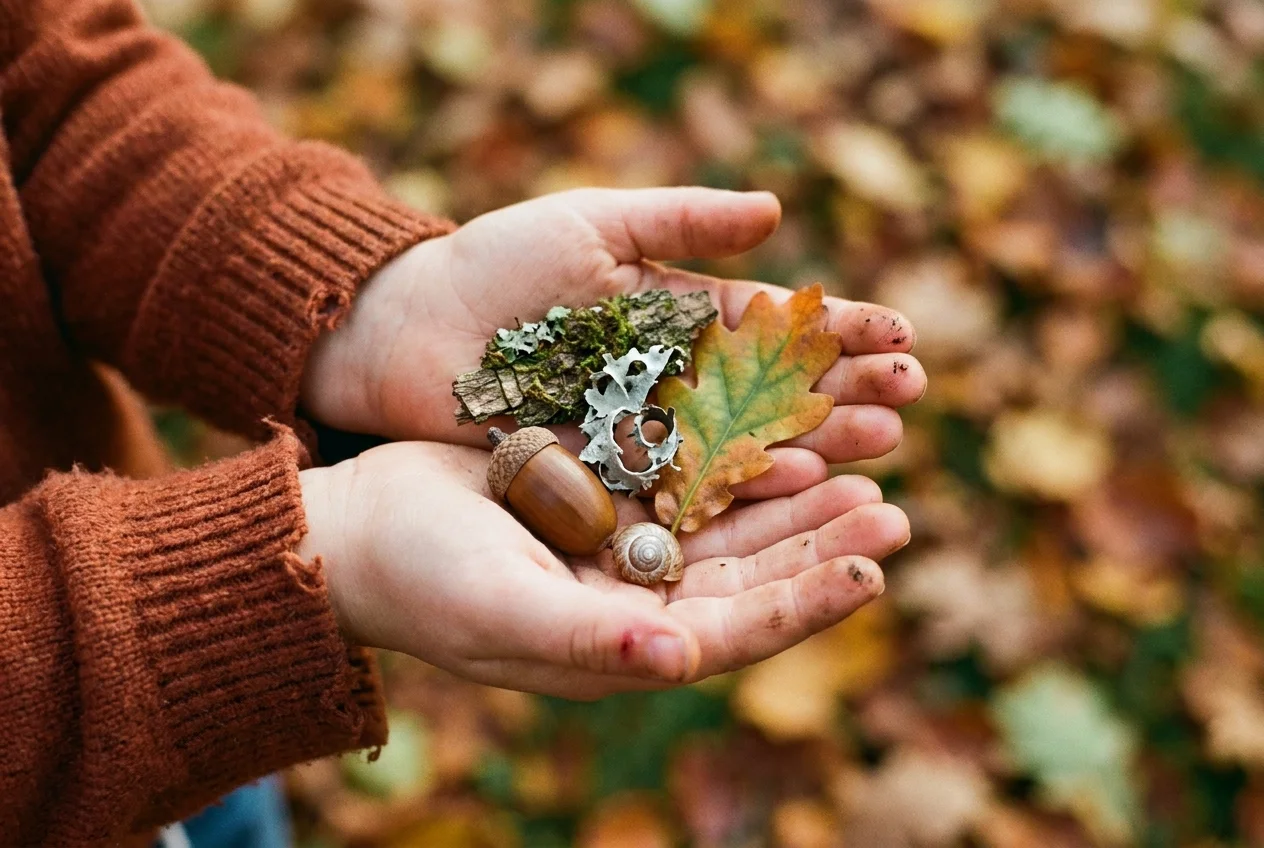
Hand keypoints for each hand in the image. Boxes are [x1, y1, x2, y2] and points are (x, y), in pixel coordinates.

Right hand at [297, 440, 907, 699]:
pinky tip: (781, 418)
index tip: (872, 572)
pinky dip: (736, 444)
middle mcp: (640, 596)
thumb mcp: (501, 613)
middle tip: (893, 508)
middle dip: (821, 541)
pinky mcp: (610, 481)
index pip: (736, 630)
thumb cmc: (420, 582)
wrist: (361, 524)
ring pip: (731, 514)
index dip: (805, 603)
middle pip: (751, 570)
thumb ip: (586, 641)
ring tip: (865, 459)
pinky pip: (689, 461)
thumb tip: (682, 660)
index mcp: (625, 642)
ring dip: (795, 490)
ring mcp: (627, 537)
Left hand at [301, 188, 925, 499]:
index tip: (901, 333)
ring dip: (814, 442)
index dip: (837, 326)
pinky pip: (688, 481)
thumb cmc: (492, 266)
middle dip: (844, 390)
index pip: (775, 322)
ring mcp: (646, 431)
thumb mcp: (590, 224)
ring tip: (878, 444)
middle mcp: (673, 378)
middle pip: (775, 388)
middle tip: (909, 399)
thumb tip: (775, 210)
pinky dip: (742, 481)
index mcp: (676, 313)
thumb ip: (680, 221)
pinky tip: (796, 477)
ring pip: (745, 440)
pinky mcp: (613, 476)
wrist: (405, 334)